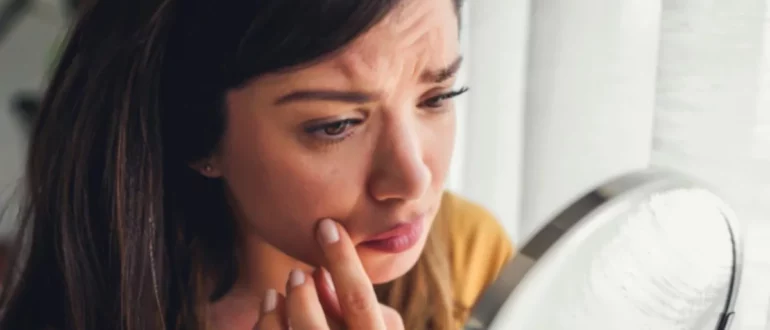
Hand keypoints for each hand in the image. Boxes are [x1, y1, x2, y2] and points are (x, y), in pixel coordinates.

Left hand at [253, 219, 404, 329]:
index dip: (344, 261)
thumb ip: (358, 309)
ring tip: (275, 294)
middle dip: (301, 293)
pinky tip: (269, 308)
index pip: (361, 301)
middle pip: (314, 327)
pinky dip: (264, 326)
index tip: (327, 227)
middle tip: (297, 272)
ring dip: (275, 312)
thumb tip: (325, 276)